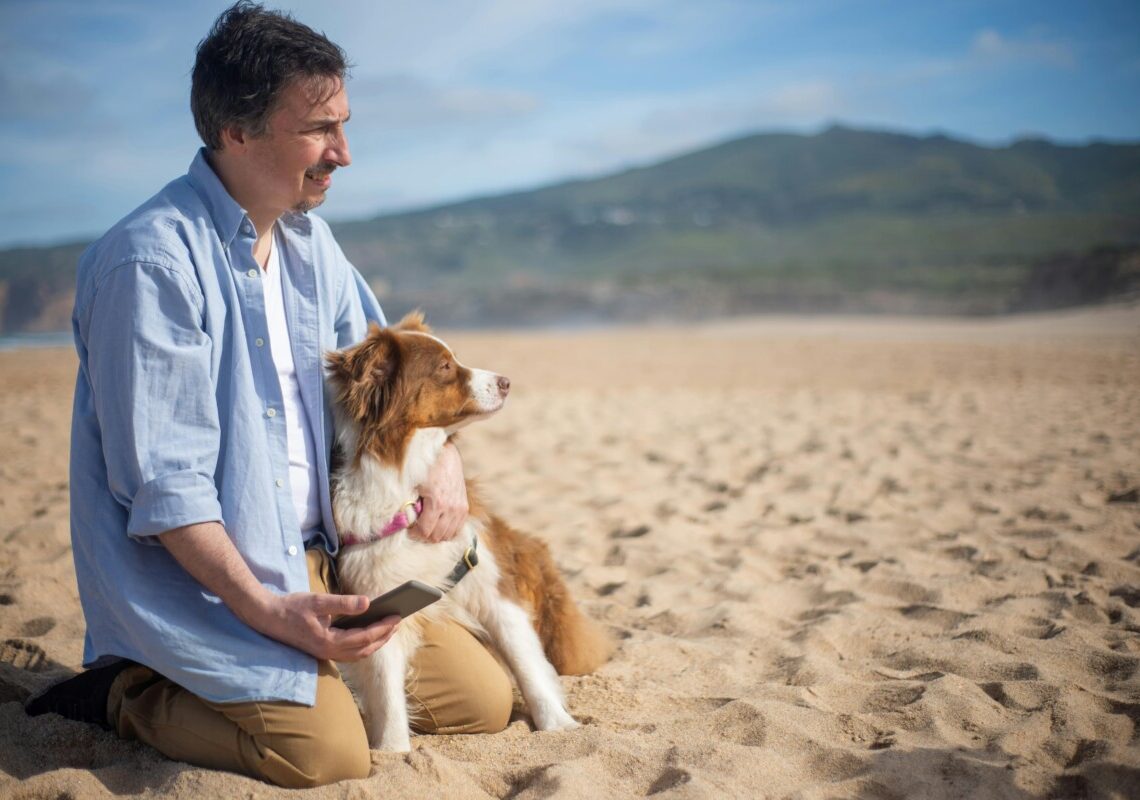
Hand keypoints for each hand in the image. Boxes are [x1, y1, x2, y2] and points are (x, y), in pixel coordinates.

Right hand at [249, 591, 398, 661]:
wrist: (267, 618)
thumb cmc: (292, 607)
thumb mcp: (318, 601)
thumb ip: (343, 603)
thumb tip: (368, 603)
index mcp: (329, 641)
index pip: (365, 637)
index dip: (383, 627)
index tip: (397, 617)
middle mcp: (329, 652)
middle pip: (365, 648)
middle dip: (384, 636)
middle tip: (398, 621)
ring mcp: (325, 654)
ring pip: (358, 654)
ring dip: (375, 643)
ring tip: (388, 628)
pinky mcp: (322, 651)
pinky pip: (349, 653)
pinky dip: (363, 645)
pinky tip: (369, 634)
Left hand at [410, 441, 467, 542]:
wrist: (444, 454)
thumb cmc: (426, 467)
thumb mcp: (413, 484)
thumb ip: (408, 503)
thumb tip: (400, 520)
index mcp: (438, 503)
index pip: (425, 531)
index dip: (414, 534)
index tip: (408, 529)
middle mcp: (452, 508)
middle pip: (437, 536)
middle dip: (424, 535)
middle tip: (415, 529)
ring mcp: (460, 508)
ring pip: (448, 534)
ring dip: (436, 534)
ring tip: (426, 526)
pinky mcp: (464, 506)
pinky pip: (457, 527)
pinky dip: (447, 530)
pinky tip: (438, 524)